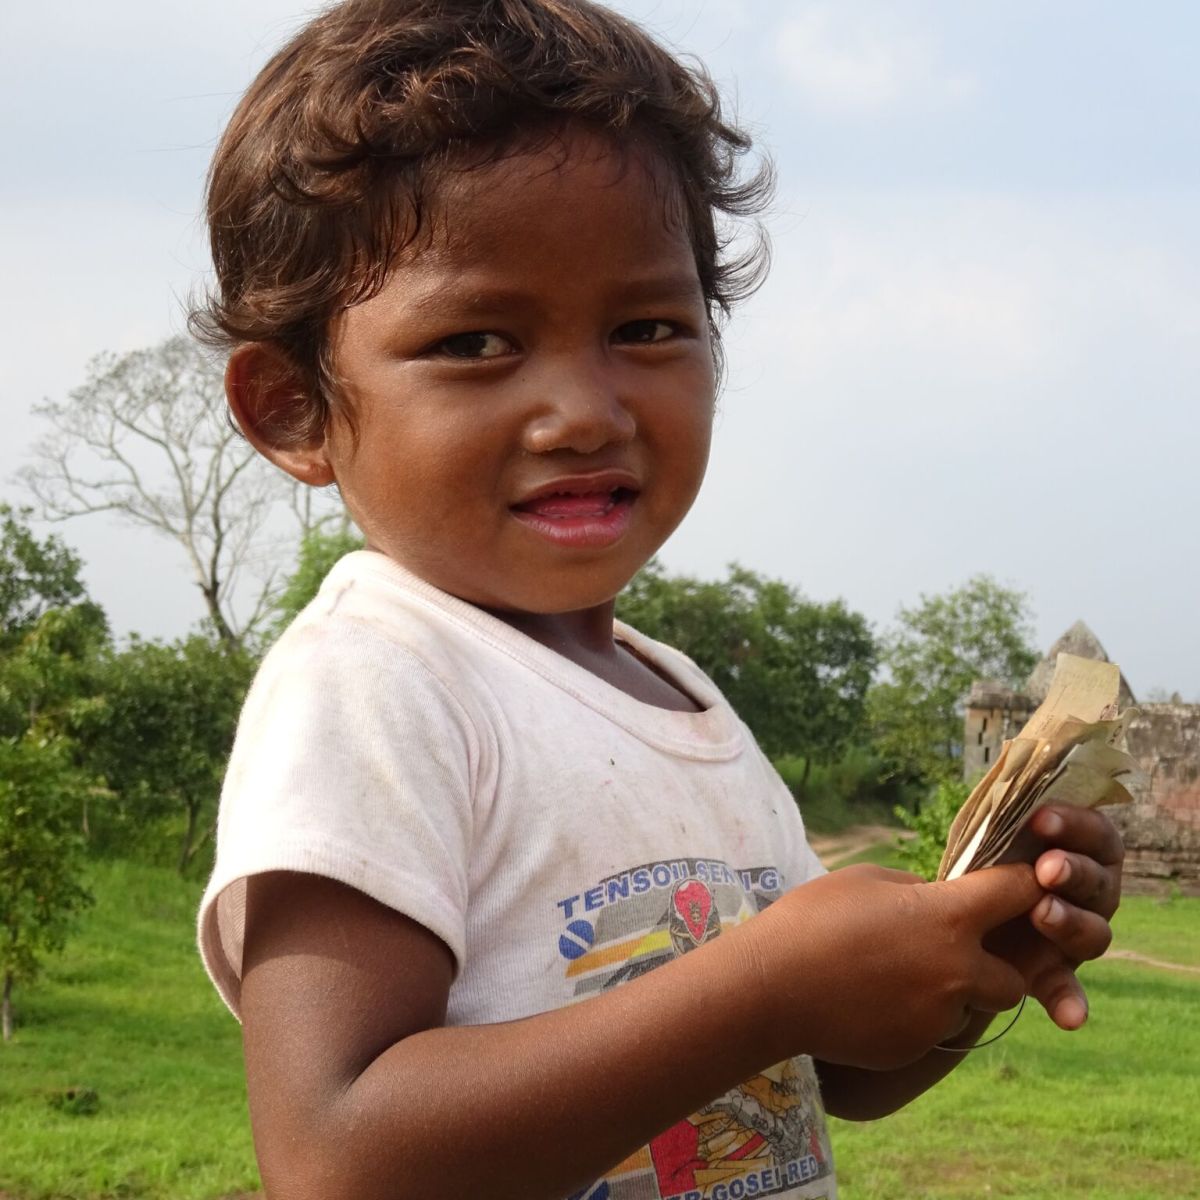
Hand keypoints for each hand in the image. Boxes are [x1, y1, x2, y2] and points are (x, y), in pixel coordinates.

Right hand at [753, 862, 1044, 1070]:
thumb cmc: (813, 919)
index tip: (1019, 887)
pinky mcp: (915, 1047)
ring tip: (895, 978)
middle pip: (1014, 980)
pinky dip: (913, 1018)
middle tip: (954, 957)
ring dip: (950, 996)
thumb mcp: (865, 880)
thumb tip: (935, 899)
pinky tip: (871, 1002)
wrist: (772, 987)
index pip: (1016, 893)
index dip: (1022, 886)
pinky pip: (931, 1031)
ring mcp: (938, 1015)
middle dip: (995, 970)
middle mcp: (957, 970)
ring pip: (969, 1009)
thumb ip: (914, 889)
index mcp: (949, 917)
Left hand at [987, 804, 1123, 1029]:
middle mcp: (1088, 895)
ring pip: (1092, 932)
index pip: (1096, 834)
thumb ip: (1007, 823)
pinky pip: (1068, 990)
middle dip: (1074, 872)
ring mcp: (1076, 936)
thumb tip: (1002, 792)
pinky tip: (1069, 1017)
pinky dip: (1070, 1003)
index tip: (1041, 819)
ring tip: (1043, 914)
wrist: (955, 922)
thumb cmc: (981, 865)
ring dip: (1070, 923)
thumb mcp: (992, 842)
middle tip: (1046, 869)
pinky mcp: (1055, 974)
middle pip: (1098, 882)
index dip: (1075, 824)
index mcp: (1080, 852)